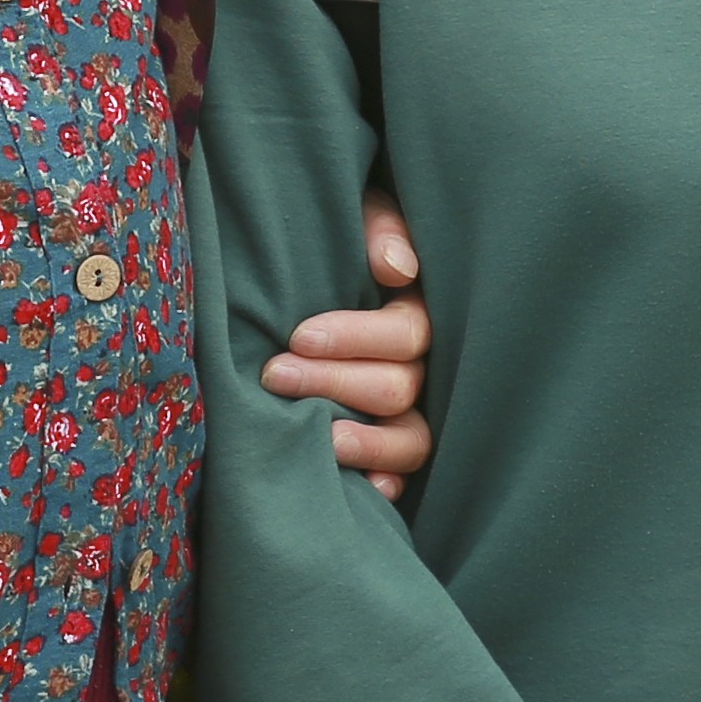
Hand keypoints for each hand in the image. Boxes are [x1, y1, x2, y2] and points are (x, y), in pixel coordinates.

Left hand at [262, 187, 432, 502]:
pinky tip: (366, 489)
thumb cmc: (339, 234)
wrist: (314, 262)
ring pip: (411, 438)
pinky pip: (405, 473)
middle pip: (399, 387)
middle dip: (336, 383)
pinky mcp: (391, 442)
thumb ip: (380, 229)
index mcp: (417, 310)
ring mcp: (412, 408)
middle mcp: (424, 364)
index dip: (355, 337)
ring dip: (368, 443)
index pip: (405, 335)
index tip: (299, 335)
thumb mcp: (360, 211)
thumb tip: (396, 268)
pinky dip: (387, 483)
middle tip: (276, 375)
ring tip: (323, 441)